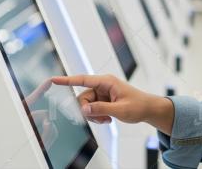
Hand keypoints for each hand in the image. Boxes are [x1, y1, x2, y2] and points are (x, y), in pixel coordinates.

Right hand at [51, 75, 174, 134]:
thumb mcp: (120, 110)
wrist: (148, 109)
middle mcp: (102, 85)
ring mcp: (102, 93)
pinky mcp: (103, 100)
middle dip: (88, 111)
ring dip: (94, 116)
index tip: (53, 80)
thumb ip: (100, 109)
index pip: (83, 80)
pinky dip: (97, 116)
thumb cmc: (138, 106)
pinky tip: (108, 119)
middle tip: (101, 119)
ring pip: (86, 106)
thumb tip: (84, 109)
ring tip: (107, 120)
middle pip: (83, 98)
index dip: (67, 80)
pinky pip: (92, 109)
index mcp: (107, 82)